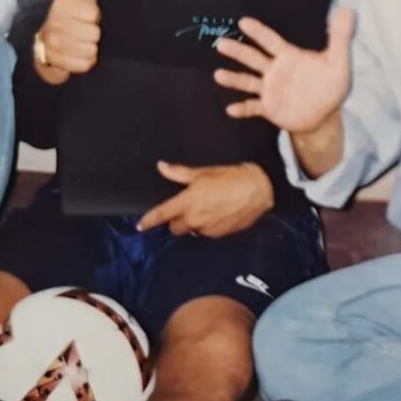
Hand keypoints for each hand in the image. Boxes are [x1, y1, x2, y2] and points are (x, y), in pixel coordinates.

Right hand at [38, 0, 100, 75]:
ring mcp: (53, 43)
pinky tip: (78, 54)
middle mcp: (54, 22)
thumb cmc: (71, 13)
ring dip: (91, 47)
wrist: (48, 41)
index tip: (88, 14)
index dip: (95, 15)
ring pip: (90, 49)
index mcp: (61, 3)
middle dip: (94, 32)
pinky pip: (84, 64)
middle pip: (94, 33)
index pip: (94, 13)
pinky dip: (86, 62)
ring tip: (82, 41)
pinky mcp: (56, 62)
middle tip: (85, 29)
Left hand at [137, 162, 273, 237]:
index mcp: (188, 202)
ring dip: (194, 223)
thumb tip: (161, 166)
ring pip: (192, 230)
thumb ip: (179, 173)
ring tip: (208, 208)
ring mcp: (208, 229)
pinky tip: (219, 214)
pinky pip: (207, 232)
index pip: (162, 214)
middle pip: (176, 227)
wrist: (260, 189)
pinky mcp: (220, 234)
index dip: (149, 221)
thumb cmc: (230, 176)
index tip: (140, 226)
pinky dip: (208, 226)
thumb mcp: (204, 172)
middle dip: (177, 220)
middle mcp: (195, 219)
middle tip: (188, 207)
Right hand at [214, 8, 354, 132]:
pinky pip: (252, 108)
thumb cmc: (330, 85)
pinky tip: (230, 109)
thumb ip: (340, 37)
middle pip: (253, 58)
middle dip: (238, 51)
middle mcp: (274, 70)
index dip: (258, 31)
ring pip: (248, 81)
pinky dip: (242, 109)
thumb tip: (348, 10)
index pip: (271, 41)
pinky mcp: (268, 108)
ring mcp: (269, 89)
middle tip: (221, 43)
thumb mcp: (339, 62)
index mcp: (288, 57)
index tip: (243, 22)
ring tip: (218, 75)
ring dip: (234, 79)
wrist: (324, 116)